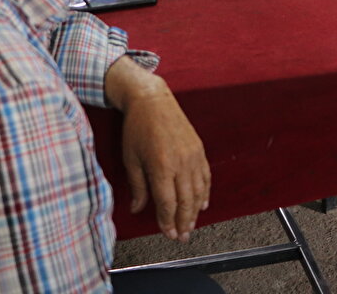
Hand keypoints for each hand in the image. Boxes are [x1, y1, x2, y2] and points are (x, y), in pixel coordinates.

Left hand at [117, 74, 210, 241]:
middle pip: (186, 201)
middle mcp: (180, 162)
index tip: (168, 233)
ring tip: (191, 225)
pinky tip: (202, 204)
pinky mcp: (199, 148)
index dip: (168, 221)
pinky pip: (206, 176)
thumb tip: (137, 209)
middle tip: (182, 237)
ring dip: (195, 212)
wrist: (152, 99)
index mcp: (161, 166)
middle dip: (184, 222)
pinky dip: (205, 192)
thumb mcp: (130, 158)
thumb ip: (137, 186)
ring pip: (199, 191)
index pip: (167, 202)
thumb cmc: (137, 128)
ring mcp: (192, 155)